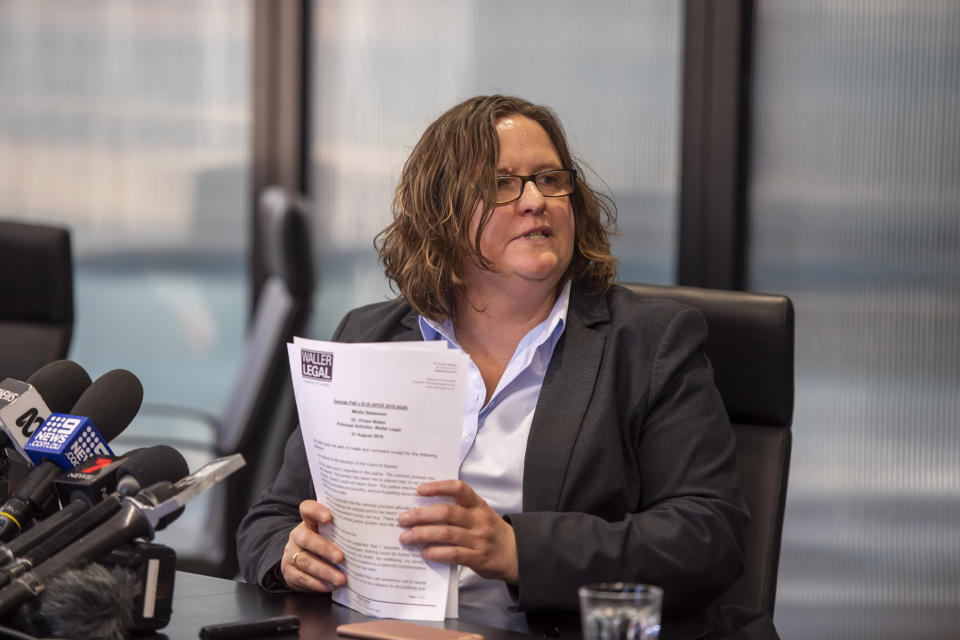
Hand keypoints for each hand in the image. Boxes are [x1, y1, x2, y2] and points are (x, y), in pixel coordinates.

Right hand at [281, 499, 346, 591]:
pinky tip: (330, 586)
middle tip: (341, 557)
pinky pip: (302, 578)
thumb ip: (342, 532)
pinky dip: (318, 583)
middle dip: (324, 548)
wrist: (300, 564)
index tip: (329, 517)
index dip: (316, 511)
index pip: (307, 509)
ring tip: (341, 579)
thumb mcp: (331, 535)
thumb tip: (370, 536)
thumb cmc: (324, 545)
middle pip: (306, 538)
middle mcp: (297, 535)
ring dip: (324, 571)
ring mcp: (291, 553)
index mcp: (308, 522)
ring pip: (305, 561)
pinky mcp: (289, 571)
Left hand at [397, 479, 518, 583]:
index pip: (458, 489)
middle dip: (421, 515)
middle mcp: (479, 520)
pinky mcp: (478, 558)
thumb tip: (424, 510)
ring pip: (446, 533)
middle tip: (403, 518)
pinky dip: (436, 552)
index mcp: (479, 505)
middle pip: (447, 512)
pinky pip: (453, 554)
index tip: (419, 490)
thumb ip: (459, 511)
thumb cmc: (492, 532)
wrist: (516, 555)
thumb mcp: (481, 515)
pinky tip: (424, 552)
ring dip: (422, 534)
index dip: (438, 487)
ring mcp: (479, 539)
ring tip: (406, 537)